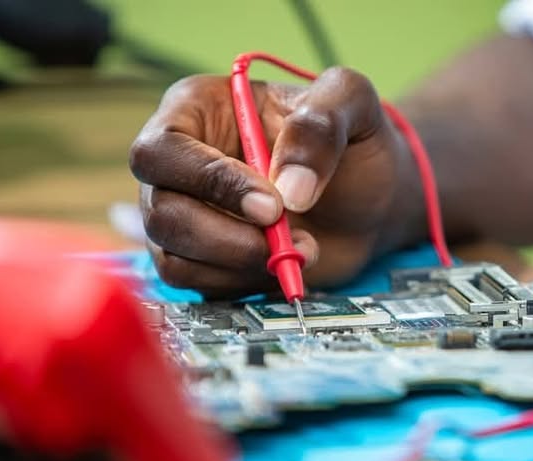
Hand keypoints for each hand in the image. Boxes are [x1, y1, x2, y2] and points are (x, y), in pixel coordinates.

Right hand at [129, 70, 419, 296]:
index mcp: (197, 109)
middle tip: (286, 238)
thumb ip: (320, 126)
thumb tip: (289, 189)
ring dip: (241, 264)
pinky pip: (199, 284)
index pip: (163, 150)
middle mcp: (178, 163)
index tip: (272, 207)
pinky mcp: (201, 258)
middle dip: (225, 238)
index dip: (209, 182)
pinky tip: (284, 264)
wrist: (372, 201)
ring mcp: (184, 214)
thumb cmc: (353, 143)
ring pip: (175, 258)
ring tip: (302, 248)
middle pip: (160, 212)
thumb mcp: (351, 105)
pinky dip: (245, 283)